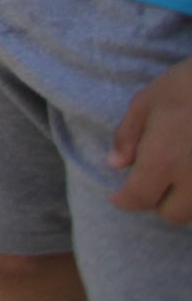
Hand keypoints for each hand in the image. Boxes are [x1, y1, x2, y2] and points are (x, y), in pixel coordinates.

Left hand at [111, 55, 191, 222]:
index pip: (140, 198)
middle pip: (173, 214)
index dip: (125, 200)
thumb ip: (128, 136)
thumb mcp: (146, 102)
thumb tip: (115, 164)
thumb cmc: (186, 85)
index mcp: (163, 160)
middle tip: (151, 182)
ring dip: (183, 200)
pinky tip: (191, 169)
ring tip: (176, 174)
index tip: (118, 196)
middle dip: (158, 202)